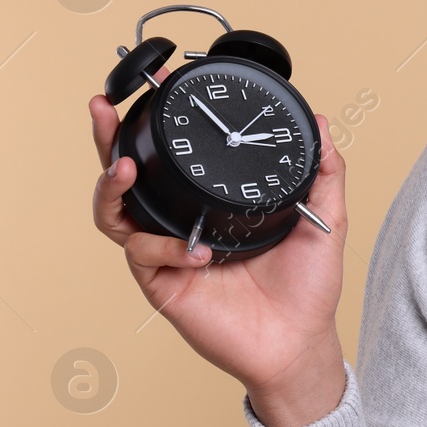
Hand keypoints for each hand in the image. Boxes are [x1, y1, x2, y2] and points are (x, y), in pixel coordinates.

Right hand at [89, 85, 347, 426]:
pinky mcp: (162, 285)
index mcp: (211, 202)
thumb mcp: (324, 218)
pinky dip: (164, 246)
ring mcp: (167, 252)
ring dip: (112, 187)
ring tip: (125, 168)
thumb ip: (324, 171)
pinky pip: (144, 255)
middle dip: (106, 139)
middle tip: (102, 110)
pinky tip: (196, 249)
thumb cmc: (308, 287)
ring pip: (114, 213)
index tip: (152, 85)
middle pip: (126, 175)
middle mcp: (181, 222)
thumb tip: (322, 122)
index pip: (173, 156)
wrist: (300, 342)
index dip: (155, 122)